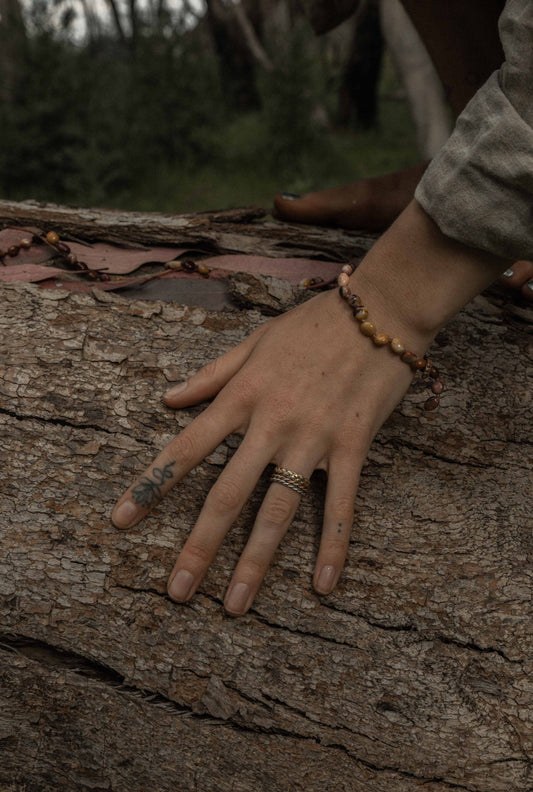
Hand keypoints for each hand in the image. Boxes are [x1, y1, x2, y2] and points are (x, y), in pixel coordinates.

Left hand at [111, 281, 425, 615]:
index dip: (153, 486)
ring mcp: (312, 439)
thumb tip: (168, 398)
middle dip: (198, 545)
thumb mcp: (255, 342)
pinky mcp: (352, 447)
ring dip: (255, 561)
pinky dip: (333, 545)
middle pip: (226, 494)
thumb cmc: (313, 323)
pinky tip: (324, 585)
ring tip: (234, 604)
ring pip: (277, 509)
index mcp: (242, 396)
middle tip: (176, 590)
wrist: (381, 311)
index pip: (186, 448)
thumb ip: (211, 374)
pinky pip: (341, 504)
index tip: (122, 520)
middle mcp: (271, 423)